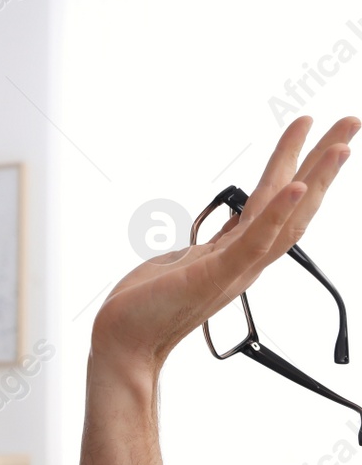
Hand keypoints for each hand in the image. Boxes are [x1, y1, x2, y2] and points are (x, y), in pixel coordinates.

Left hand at [91, 116, 357, 378]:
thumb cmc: (146, 306)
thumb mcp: (186, 264)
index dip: (298, 167)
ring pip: (286, 217)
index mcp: (236, 253)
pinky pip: (254, 242)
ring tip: (340, 144)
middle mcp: (244, 260)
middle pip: (295, 204)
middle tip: (350, 123)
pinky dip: (277, 213)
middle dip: (322, 162)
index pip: (276, 203)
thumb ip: (209, 248)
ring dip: (315, 178)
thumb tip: (220, 233)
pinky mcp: (216, 276)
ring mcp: (234, 268)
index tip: (312, 131)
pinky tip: (296, 186)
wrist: (124, 342)